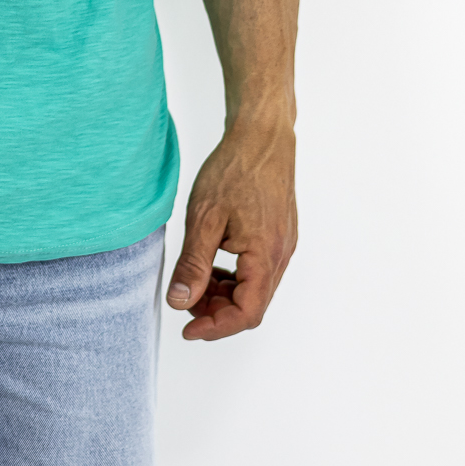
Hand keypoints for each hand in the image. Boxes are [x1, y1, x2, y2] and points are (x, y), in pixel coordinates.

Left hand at [166, 121, 296, 340]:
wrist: (262, 136)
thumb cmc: (234, 170)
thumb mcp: (204, 218)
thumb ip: (194, 264)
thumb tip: (180, 303)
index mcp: (266, 255)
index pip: (246, 314)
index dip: (216, 328)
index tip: (187, 329)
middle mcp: (281, 255)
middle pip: (252, 305)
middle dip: (217, 311)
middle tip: (185, 297)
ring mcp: (284, 245)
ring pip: (256, 289)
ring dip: (226, 294)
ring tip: (196, 279)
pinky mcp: (280, 235)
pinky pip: (259, 270)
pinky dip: (235, 277)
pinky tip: (213, 262)